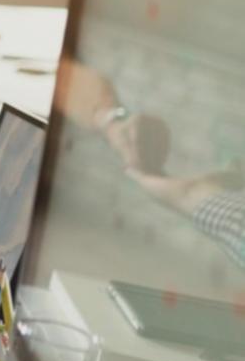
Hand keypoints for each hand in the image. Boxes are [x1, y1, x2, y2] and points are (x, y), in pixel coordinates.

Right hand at [127, 163, 243, 213]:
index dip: (160, 170)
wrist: (211, 204)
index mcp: (182, 192)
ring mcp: (156, 191)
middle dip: (143, 167)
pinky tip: (126, 162)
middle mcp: (166, 194)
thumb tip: (237, 159)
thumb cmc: (222, 194)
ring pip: (142, 176)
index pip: (166, 180)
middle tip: (135, 157)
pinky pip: (137, 174)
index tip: (155, 161)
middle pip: (151, 178)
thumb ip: (231, 166)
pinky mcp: (149, 186)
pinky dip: (132, 168)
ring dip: (136, 166)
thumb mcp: (228, 174)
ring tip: (127, 156)